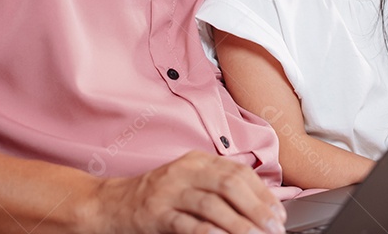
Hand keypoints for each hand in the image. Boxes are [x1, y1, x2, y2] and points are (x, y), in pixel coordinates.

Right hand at [88, 151, 286, 233]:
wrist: (109, 204)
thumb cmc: (155, 196)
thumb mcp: (187, 180)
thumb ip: (217, 186)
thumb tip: (258, 206)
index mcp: (197, 161)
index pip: (239, 172)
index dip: (263, 193)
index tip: (278, 215)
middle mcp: (184, 171)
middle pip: (230, 184)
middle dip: (257, 208)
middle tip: (272, 228)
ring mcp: (168, 192)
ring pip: (212, 204)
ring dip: (238, 224)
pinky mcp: (155, 214)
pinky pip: (186, 223)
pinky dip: (208, 232)